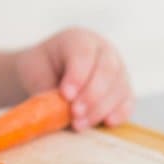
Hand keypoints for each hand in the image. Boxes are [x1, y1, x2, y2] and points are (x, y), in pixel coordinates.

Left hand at [16, 27, 132, 130]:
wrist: (47, 75)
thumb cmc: (41, 72)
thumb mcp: (36, 74)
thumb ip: (46, 89)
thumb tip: (55, 110)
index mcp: (78, 39)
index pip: (84, 53)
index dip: (77, 75)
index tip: (66, 95)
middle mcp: (103, 50)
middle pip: (107, 69)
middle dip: (91, 94)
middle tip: (75, 113)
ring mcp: (117, 69)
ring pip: (119, 87)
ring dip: (100, 108)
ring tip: (79, 124)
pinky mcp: (123, 90)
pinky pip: (127, 101)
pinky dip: (119, 113)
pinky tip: (107, 123)